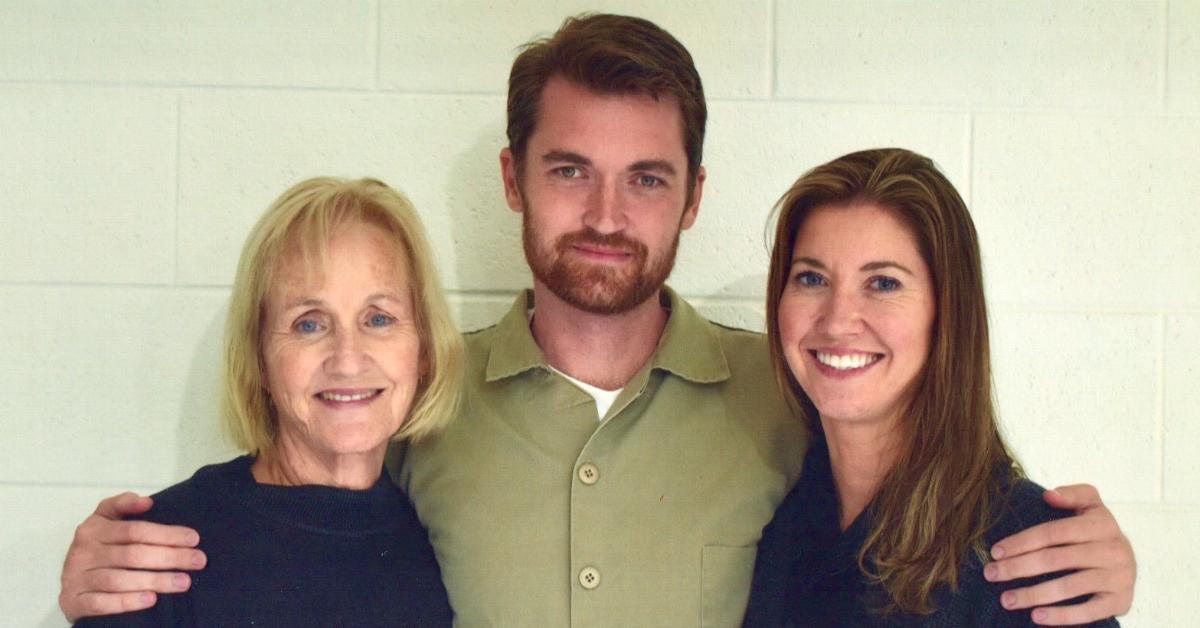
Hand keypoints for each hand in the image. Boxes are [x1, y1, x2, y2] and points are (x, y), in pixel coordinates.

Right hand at [59, 492, 205, 621]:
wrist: (69, 585)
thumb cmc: (98, 549)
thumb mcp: (106, 521)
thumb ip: (123, 506)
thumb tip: (147, 501)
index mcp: (93, 528)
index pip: (135, 530)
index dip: (166, 533)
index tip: (194, 538)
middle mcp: (83, 552)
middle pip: (132, 554)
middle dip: (170, 557)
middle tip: (198, 561)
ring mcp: (76, 577)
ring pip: (119, 580)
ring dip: (155, 580)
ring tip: (184, 582)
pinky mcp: (74, 601)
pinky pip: (101, 603)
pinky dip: (127, 602)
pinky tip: (151, 600)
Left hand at [984, 484, 1134, 624]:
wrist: (1129, 562)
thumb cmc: (1096, 532)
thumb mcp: (1090, 505)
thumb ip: (1072, 495)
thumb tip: (1049, 495)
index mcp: (1102, 523)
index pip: (1054, 532)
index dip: (1022, 541)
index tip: (996, 552)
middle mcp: (1114, 550)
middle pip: (1056, 559)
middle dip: (1019, 568)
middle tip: (991, 575)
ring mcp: (1119, 577)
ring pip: (1069, 587)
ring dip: (1033, 594)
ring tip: (1006, 600)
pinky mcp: (1122, 601)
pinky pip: (1089, 611)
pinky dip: (1062, 616)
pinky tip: (1036, 616)